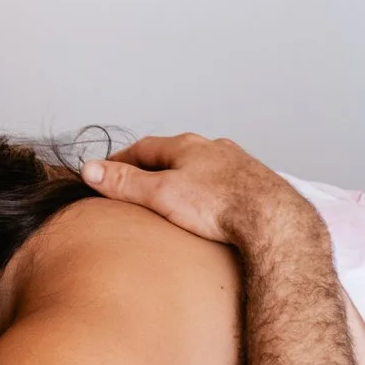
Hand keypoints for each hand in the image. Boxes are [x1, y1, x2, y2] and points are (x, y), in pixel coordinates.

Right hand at [81, 133, 302, 251]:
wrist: (274, 218)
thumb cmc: (219, 205)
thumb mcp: (162, 194)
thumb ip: (126, 183)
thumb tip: (89, 169)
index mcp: (187, 146)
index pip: (145, 147)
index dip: (122, 160)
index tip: (107, 173)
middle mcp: (214, 148)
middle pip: (175, 154)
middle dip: (154, 168)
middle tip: (137, 185)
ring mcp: (237, 165)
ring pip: (203, 167)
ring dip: (185, 178)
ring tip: (173, 197)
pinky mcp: (255, 185)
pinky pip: (224, 184)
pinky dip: (209, 192)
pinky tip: (210, 208)